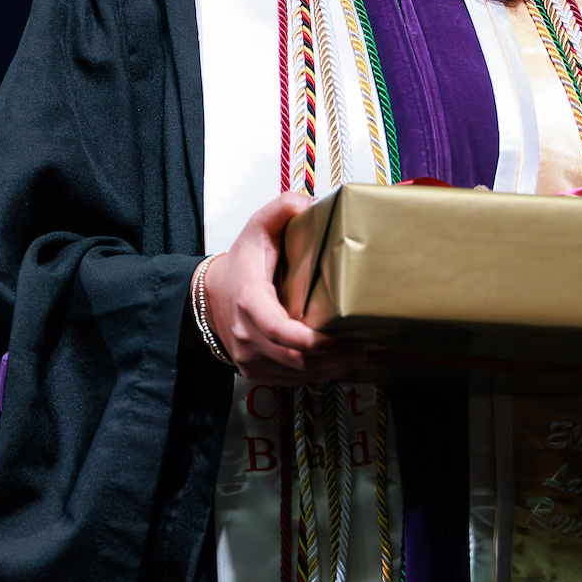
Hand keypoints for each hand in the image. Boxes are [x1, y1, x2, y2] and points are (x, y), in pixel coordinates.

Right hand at [201, 194, 361, 384]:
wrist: (209, 299)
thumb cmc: (240, 264)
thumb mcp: (255, 229)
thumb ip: (281, 210)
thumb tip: (311, 202)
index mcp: (248, 300)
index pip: (273, 327)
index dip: (303, 338)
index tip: (332, 338)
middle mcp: (246, 335)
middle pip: (294, 357)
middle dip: (335, 356)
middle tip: (372, 347)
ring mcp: (250, 358)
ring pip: (298, 373)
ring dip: (335, 368)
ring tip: (369, 356)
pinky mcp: (257, 372)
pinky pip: (294, 380)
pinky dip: (323, 374)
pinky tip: (347, 364)